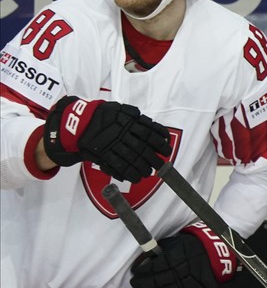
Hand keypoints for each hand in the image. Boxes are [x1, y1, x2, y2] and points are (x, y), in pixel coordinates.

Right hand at [43, 96, 170, 182]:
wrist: (79, 121)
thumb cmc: (104, 115)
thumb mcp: (121, 109)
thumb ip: (138, 117)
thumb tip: (156, 128)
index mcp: (128, 121)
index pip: (149, 133)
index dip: (160, 143)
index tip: (166, 150)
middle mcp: (121, 133)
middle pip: (142, 148)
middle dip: (154, 159)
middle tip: (161, 165)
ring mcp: (112, 144)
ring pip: (131, 158)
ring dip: (142, 168)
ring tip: (149, 173)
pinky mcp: (102, 153)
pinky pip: (117, 165)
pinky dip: (128, 173)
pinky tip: (136, 177)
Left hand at [130, 223, 236, 287]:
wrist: (218, 252)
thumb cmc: (195, 245)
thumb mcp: (177, 242)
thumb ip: (162, 250)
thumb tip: (146, 259)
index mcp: (175, 258)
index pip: (152, 268)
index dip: (141, 272)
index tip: (136, 273)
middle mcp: (180, 272)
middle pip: (156, 282)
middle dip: (143, 284)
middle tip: (136, 283)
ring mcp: (188, 285)